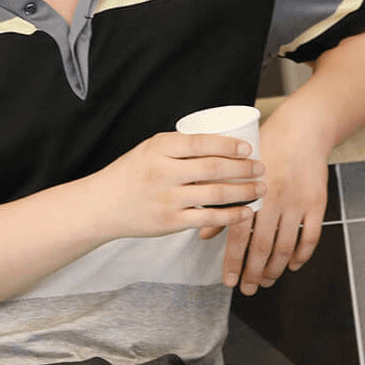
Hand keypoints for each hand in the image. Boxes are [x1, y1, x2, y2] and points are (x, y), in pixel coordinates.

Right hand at [93, 131, 261, 238]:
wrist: (102, 206)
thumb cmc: (131, 174)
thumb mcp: (149, 149)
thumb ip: (179, 146)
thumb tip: (221, 141)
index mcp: (159, 149)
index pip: (200, 143)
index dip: (228, 144)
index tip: (249, 147)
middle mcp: (163, 173)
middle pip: (213, 168)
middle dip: (244, 168)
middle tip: (262, 167)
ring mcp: (168, 199)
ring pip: (215, 194)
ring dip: (244, 191)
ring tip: (261, 187)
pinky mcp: (170, 222)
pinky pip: (208, 218)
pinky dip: (231, 216)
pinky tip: (247, 212)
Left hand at [213, 106, 332, 295]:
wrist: (303, 129)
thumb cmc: (266, 147)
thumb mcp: (237, 170)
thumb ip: (222, 202)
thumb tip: (204, 235)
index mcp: (252, 192)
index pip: (238, 236)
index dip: (233, 263)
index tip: (229, 282)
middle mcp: (275, 200)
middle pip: (263, 248)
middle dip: (253, 273)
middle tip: (248, 289)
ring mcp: (298, 203)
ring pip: (286, 247)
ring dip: (275, 269)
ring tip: (266, 281)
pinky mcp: (317, 203)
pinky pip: (311, 237)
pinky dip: (302, 255)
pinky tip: (293, 265)